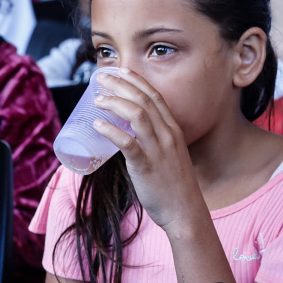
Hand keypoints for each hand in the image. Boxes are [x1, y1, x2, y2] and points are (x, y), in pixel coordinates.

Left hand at [92, 68, 205, 232]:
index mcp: (173, 130)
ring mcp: (158, 150)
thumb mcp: (169, 155)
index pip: (155, 97)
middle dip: (121, 85)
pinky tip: (97, 125)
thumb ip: (153, 142)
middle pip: (143, 101)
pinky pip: (128, 143)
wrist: (186, 212)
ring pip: (137, 115)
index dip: (137, 81)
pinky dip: (111, 131)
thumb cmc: (174, 185)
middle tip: (102, 78)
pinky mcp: (147, 166)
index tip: (122, 70)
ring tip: (97, 100)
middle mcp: (167, 135)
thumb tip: (128, 135)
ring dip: (115, 103)